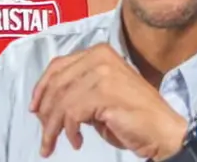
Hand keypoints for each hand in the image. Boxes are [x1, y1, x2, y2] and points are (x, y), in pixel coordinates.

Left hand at [30, 43, 187, 158]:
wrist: (162, 129)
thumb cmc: (134, 116)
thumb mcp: (101, 94)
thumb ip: (78, 89)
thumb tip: (48, 103)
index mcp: (99, 52)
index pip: (58, 65)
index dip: (41, 88)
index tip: (34, 108)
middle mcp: (100, 57)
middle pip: (56, 84)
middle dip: (45, 112)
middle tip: (44, 133)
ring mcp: (102, 73)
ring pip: (60, 101)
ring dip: (52, 127)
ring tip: (53, 143)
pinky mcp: (104, 93)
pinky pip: (71, 114)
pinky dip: (69, 132)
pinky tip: (77, 141)